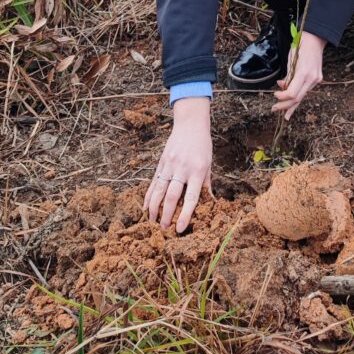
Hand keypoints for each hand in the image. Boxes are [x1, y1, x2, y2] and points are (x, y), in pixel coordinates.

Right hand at [143, 97, 211, 231]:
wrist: (190, 124)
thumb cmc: (202, 145)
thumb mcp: (209, 163)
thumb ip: (206, 183)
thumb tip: (209, 203)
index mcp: (198, 171)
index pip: (192, 197)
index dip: (185, 215)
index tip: (179, 229)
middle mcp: (183, 169)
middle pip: (172, 196)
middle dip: (167, 215)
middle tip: (164, 229)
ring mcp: (170, 165)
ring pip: (159, 190)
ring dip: (154, 208)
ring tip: (152, 222)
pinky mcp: (161, 162)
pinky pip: (154, 181)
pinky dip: (148, 195)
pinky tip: (144, 207)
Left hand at [272, 31, 325, 120]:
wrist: (314, 40)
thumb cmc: (299, 48)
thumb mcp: (290, 62)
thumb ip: (288, 77)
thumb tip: (282, 87)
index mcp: (303, 73)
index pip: (292, 93)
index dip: (282, 97)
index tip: (275, 95)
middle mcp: (312, 78)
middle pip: (297, 98)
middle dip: (285, 106)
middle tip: (274, 109)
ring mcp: (316, 80)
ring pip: (302, 96)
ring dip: (292, 104)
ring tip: (284, 113)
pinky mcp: (317, 79)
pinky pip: (305, 90)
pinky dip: (298, 96)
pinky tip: (292, 105)